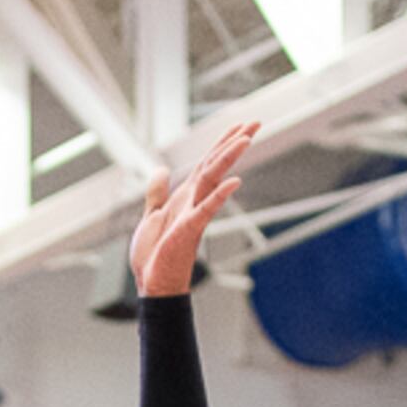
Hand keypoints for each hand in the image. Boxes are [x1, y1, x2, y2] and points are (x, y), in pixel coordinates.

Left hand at [130, 121, 253, 297]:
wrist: (152, 284)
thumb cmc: (154, 255)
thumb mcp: (151, 215)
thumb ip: (157, 192)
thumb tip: (162, 169)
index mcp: (185, 196)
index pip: (206, 163)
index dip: (220, 143)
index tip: (239, 126)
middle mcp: (193, 201)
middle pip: (215, 165)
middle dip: (233, 143)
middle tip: (256, 122)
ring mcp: (194, 214)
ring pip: (213, 180)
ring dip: (228, 158)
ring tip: (246, 139)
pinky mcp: (189, 230)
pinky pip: (206, 210)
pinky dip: (219, 196)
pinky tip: (233, 182)